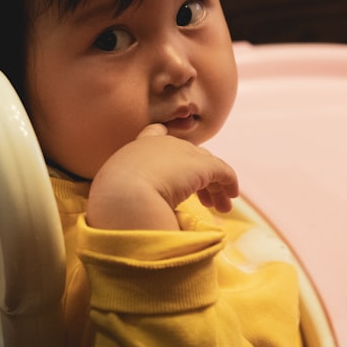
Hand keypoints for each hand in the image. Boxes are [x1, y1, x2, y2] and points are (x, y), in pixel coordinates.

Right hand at [86, 124, 238, 229]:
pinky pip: (221, 171)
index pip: (154, 135)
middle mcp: (159, 144)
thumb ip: (132, 194)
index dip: (168, 146)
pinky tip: (231, 196)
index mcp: (135, 151)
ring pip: (206, 165)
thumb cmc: (116, 205)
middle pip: (187, 156)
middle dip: (198, 178)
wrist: (123, 199)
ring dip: (215, 187)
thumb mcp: (118, 194)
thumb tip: (144, 211)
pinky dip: (228, 183)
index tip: (177, 162)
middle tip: (207, 202)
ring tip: (222, 208)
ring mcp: (181, 151)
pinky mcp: (200, 164)